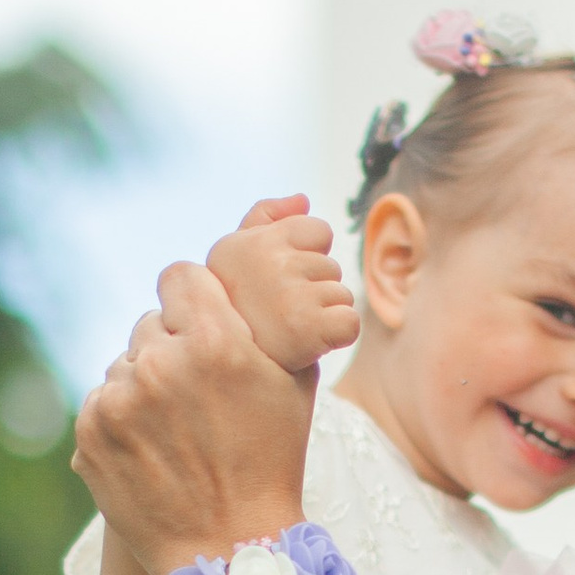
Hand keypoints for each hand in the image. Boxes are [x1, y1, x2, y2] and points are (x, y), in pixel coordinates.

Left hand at [74, 259, 315, 574]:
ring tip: (178, 433)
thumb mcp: (291, 382)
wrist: (229, 550)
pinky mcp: (90, 432)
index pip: (181, 276)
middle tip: (197, 397)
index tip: (202, 324)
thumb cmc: (272, 463)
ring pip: (127, 363)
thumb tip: (258, 256)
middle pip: (152, 323)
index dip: (194, 299)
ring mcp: (119, 399)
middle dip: (172, 349)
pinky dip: (124, 420)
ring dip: (146, 386)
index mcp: (215, 341)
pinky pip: (105, 401)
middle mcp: (161, 363)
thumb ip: (270, 315)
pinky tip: (154, 452)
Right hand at [207, 196, 359, 375]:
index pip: (318, 231)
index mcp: (252, 241)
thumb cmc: (237, 311)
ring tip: (288, 330)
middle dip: (314, 289)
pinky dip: (336, 337)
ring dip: (323, 314)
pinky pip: (349, 323)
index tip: (276, 283)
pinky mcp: (309, 330)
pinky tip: (308, 345)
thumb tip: (303, 199)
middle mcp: (268, 263)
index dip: (304, 258)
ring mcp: (289, 296)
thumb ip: (266, 219)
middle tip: (279, 314)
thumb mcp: (236, 258)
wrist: (226, 375)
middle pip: (331, 266)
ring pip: (341, 295)